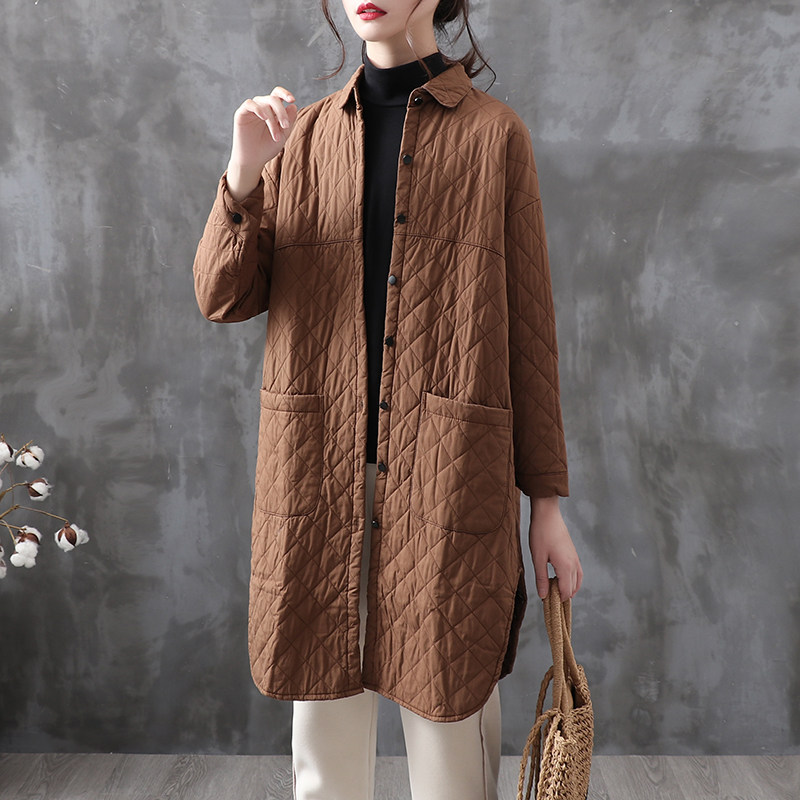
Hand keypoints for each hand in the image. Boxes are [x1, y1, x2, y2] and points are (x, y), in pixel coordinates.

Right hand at [226, 86, 297, 200]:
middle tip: (285, 127)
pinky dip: (258, 109)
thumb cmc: (267, 149)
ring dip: (272, 119)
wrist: (253, 161)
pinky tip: (264, 118)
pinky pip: (249, 104)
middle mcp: (261, 108)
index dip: (285, 93)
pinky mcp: (241, 114)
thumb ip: (289, 121)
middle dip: (281, 112)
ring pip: (263, 103)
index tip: (292, 100)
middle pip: (273, 99)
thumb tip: (293, 106)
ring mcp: (251, 110)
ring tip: (276, 136)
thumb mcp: (283, 135)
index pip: (277, 94)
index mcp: (272, 111)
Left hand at [528, 495, 582, 599]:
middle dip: (562, 596)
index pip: (565, 592)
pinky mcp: (574, 554)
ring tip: (554, 590)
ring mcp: (575, 558)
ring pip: (577, 581)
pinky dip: (572, 580)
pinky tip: (562, 580)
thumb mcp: (538, 558)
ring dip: (567, 588)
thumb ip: (541, 578)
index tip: (546, 603)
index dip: (557, 600)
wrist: (548, 515)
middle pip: (572, 588)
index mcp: (566, 566)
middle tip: (547, 597)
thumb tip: (543, 596)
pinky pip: (577, 573)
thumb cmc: (541, 534)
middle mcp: (574, 564)